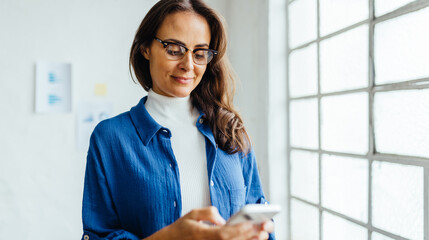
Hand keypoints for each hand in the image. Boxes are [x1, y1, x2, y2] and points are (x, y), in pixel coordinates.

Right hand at [144, 206, 273, 239]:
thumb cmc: (181, 229)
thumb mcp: (192, 214)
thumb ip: (208, 213)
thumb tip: (222, 218)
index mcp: (203, 235)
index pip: (224, 233)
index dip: (239, 230)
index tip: (253, 224)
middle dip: (251, 234)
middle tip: (266, 227)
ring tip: (263, 234)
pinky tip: (252, 239)